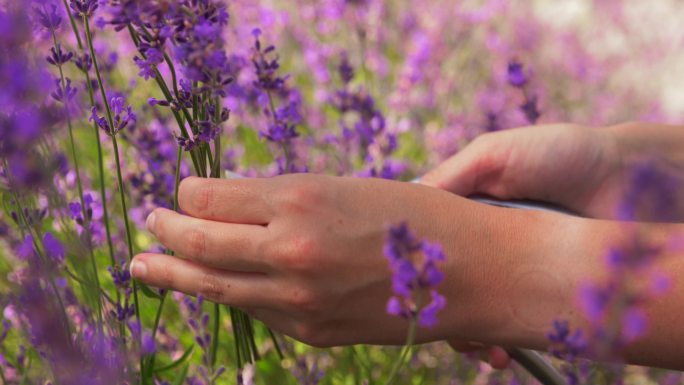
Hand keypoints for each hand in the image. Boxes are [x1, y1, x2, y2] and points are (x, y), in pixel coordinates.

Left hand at [130, 174, 484, 346]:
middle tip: (148, 225)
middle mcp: (289, 250)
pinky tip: (217, 286)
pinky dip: (229, 293)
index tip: (184, 192)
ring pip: (214, 285)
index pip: (208, 197)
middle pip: (198, 242)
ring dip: (175, 273)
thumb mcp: (342, 187)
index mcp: (298, 198)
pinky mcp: (311, 331)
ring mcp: (297, 298)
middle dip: (166, 232)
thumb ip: (281, 199)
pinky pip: (254, 309)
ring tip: (146, 267)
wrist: (474, 272)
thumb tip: (225, 205)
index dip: (189, 193)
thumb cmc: (413, 215)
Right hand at [421, 123, 621, 367]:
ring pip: (474, 307)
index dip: (412, 264)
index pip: (423, 240)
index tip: (408, 283)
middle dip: (439, 306)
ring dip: (469, 331)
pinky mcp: (535, 286)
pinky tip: (500, 349)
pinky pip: (509, 317)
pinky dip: (500, 336)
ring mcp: (507, 266)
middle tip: (441, 323)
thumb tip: (408, 201)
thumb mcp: (496, 153)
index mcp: (463, 204)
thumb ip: (453, 174)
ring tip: (475, 346)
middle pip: (444, 281)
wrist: (625, 176)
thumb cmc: (558, 152)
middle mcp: (480, 239)